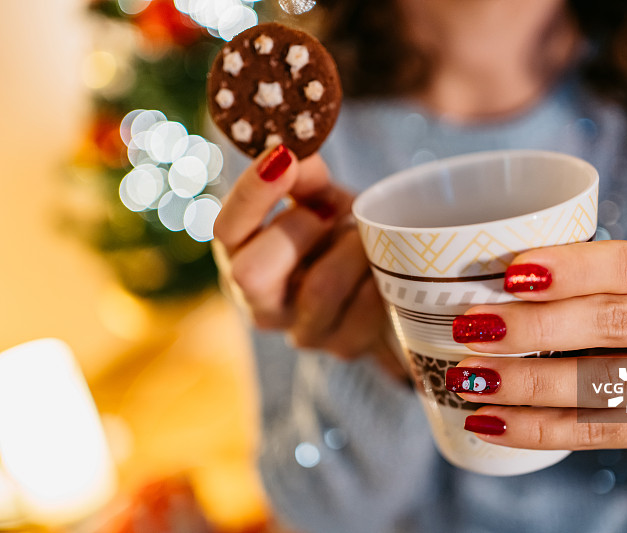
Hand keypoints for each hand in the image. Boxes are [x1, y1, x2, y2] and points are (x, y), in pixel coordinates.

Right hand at [212, 146, 403, 377]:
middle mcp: (260, 305)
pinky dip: (379, 274)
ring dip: (350, 248)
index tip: (283, 155)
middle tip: (328, 212)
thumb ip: (305, 179)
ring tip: (363, 234)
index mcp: (241, 259)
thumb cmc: (338, 233)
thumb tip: (298, 159)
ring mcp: (301, 331)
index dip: (250, 193)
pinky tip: (380, 265)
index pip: (224, 231)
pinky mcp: (343, 346)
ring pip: (319, 288)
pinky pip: (364, 305)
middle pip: (250, 274)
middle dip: (296, 229)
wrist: (383, 281)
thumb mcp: (320, 198)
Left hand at [449, 240, 626, 468]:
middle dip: (532, 326)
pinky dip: (534, 428)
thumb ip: (594, 283)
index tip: (509, 274)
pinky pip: (593, 430)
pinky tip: (488, 422)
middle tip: (472, 328)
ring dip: (523, 381)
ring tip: (468, 378)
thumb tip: (487, 284)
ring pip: (598, 381)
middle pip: (611, 321)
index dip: (568, 269)